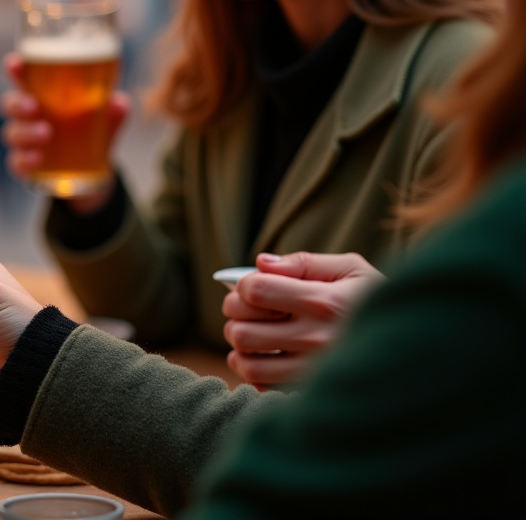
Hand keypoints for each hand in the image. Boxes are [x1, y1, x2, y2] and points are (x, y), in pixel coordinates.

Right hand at [0, 53, 129, 213]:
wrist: (87, 172)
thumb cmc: (87, 131)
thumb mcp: (104, 120)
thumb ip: (111, 111)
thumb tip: (119, 102)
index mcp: (41, 96)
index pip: (22, 78)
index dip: (15, 68)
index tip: (15, 62)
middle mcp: (27, 116)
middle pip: (10, 104)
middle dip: (18, 103)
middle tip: (33, 106)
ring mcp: (23, 142)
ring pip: (12, 133)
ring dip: (26, 132)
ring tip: (46, 133)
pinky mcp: (24, 165)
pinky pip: (16, 162)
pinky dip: (24, 160)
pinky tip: (37, 159)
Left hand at [222, 252, 386, 386]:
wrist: (417, 343)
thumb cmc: (377, 300)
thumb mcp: (352, 269)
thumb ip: (304, 262)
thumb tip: (262, 263)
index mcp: (323, 302)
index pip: (255, 291)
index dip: (244, 286)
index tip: (254, 286)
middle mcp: (316, 338)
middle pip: (243, 330)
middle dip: (235, 316)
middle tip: (246, 311)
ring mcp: (313, 369)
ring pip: (247, 363)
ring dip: (240, 347)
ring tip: (250, 335)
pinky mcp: (313, 390)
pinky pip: (264, 387)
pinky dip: (254, 373)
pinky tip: (265, 359)